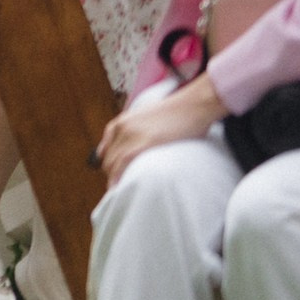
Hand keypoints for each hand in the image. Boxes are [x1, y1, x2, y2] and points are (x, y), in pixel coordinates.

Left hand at [96, 73, 227, 187]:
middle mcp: (121, 127)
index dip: (109, 166)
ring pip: (112, 163)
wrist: (194, 104)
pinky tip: (118, 189)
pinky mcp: (143, 142)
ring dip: (113, 180)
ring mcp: (131, 134)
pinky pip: (122, 164)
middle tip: (121, 190)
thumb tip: (140, 150)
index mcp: (121, 122)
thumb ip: (139, 133)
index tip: (115, 178)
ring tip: (120, 195)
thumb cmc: (179, 114)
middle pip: (107, 158)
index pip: (106, 150)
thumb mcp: (149, 121)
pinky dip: (117, 178)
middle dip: (111, 175)